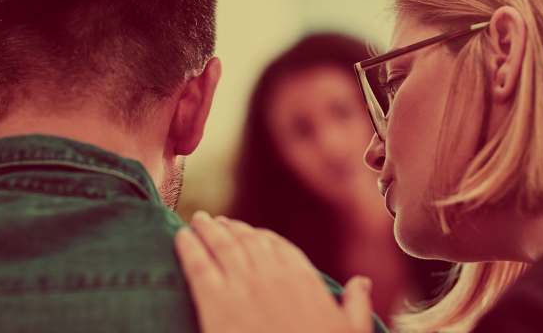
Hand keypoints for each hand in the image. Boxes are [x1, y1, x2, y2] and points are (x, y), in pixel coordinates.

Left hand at [175, 211, 373, 332]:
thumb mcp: (350, 331)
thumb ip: (356, 304)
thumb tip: (362, 282)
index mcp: (302, 279)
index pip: (278, 246)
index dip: (260, 236)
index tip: (250, 232)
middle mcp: (271, 275)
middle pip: (246, 240)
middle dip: (231, 228)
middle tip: (217, 222)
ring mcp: (241, 285)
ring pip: (221, 245)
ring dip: (208, 229)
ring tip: (198, 220)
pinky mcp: (214, 302)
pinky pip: (198, 265)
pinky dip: (188, 247)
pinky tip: (180, 236)